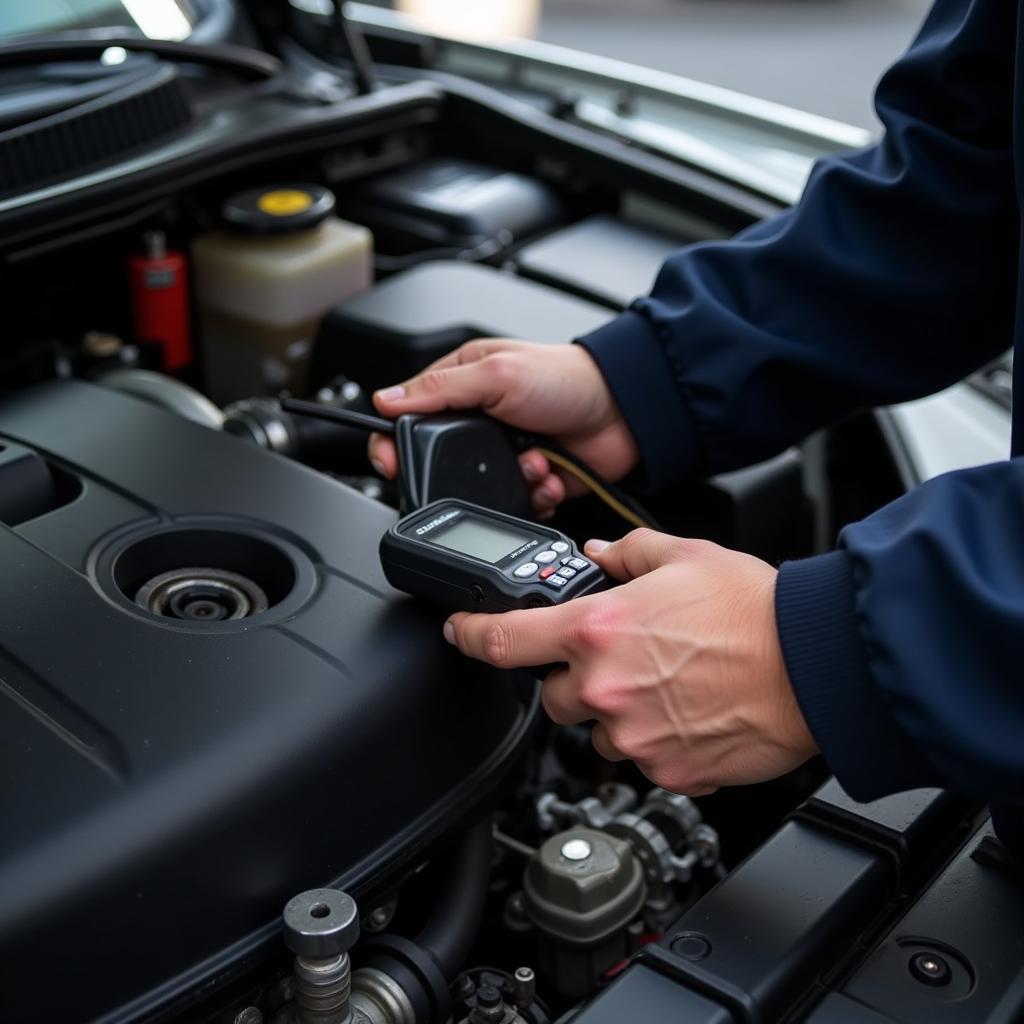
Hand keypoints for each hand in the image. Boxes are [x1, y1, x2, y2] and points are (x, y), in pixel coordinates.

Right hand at [367, 339, 638, 516]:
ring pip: (479, 491)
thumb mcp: (496, 373)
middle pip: (441, 464)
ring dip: (507, 483)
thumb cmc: (565, 377)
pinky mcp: (530, 481)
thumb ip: (440, 388)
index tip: (392, 461)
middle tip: (481, 466)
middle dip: (461, 472)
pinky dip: (533, 496)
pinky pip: (515, 505)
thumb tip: (385, 399)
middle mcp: (480, 421)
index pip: (410, 416)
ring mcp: (505, 454)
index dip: (394, 442)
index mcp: (462, 385)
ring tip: (532, 462)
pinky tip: (549, 476)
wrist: (624, 411)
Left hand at [443, 529, 817, 793]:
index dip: (470, 634)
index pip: (504, 640)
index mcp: (597, 629)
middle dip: (574, 680)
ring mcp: (634, 736)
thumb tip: (597, 553)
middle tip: (622, 660)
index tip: (460, 632)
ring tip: (670, 686)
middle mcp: (605, 688)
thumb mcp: (683, 557)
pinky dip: (657, 740)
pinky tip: (691, 711)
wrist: (813, 665)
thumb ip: (626, 553)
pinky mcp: (667, 772)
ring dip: (619, 712)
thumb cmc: (754, 611)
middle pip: (552, 697)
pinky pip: (642, 759)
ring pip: (599, 732)